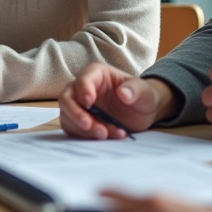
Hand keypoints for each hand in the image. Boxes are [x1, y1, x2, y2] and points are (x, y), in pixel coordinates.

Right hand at [58, 63, 178, 138]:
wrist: (142, 113)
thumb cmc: (142, 97)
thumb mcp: (145, 92)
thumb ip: (135, 90)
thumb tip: (123, 93)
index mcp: (96, 74)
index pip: (82, 79)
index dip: (83, 90)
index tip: (89, 104)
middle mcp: (82, 88)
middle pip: (66, 98)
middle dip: (76, 113)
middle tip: (89, 125)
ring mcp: (78, 105)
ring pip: (67, 116)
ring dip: (82, 128)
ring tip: (104, 134)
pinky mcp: (79, 121)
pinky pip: (73, 128)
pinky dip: (86, 136)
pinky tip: (106, 137)